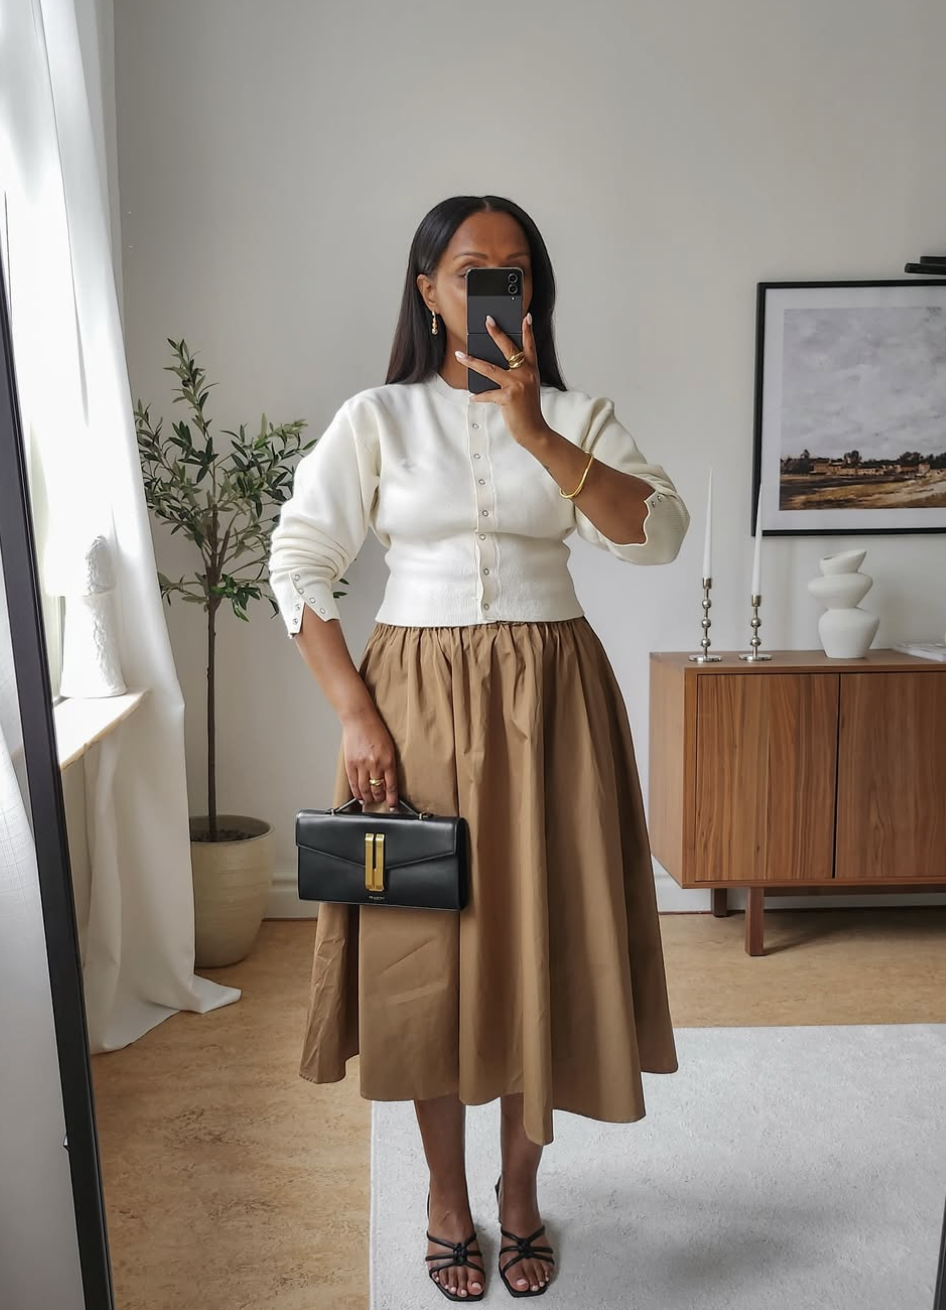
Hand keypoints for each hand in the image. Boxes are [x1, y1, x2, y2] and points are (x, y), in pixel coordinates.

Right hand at [342, 708, 398, 809]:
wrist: (359, 719)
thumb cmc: (375, 729)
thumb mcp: (389, 746)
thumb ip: (389, 763)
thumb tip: (389, 779)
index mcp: (388, 760)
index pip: (391, 786)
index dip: (392, 798)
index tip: (393, 805)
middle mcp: (375, 764)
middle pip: (378, 789)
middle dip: (380, 798)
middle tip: (381, 801)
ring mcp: (361, 765)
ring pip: (365, 789)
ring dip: (368, 797)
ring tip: (370, 800)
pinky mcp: (350, 763)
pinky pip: (353, 783)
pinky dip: (356, 792)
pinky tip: (359, 796)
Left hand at [456, 313, 549, 446]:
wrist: (534, 430)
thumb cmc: (527, 410)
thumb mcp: (527, 389)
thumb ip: (516, 376)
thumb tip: (492, 368)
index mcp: (532, 370)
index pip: (531, 346)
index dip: (528, 331)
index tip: (526, 316)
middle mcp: (526, 374)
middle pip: (509, 349)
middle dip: (497, 333)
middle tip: (488, 321)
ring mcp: (518, 385)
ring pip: (490, 368)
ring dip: (472, 362)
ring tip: (460, 355)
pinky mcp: (508, 397)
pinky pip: (488, 393)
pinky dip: (479, 396)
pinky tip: (473, 396)